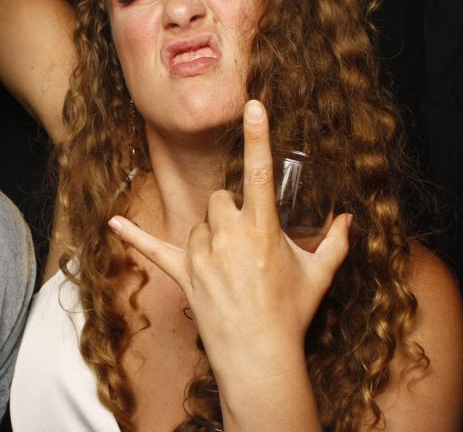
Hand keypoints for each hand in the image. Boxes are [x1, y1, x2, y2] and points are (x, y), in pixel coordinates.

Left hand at [108, 100, 351, 375]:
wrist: (260, 357)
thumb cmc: (291, 314)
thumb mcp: (319, 275)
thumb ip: (335, 243)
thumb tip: (349, 219)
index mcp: (263, 229)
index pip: (262, 173)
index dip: (258, 136)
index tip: (253, 105)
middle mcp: (229, 235)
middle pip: (221, 199)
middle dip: (232, 212)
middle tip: (248, 244)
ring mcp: (202, 255)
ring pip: (199, 223)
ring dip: (212, 235)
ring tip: (231, 268)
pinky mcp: (183, 274)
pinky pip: (154, 250)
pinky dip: (135, 237)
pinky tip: (113, 224)